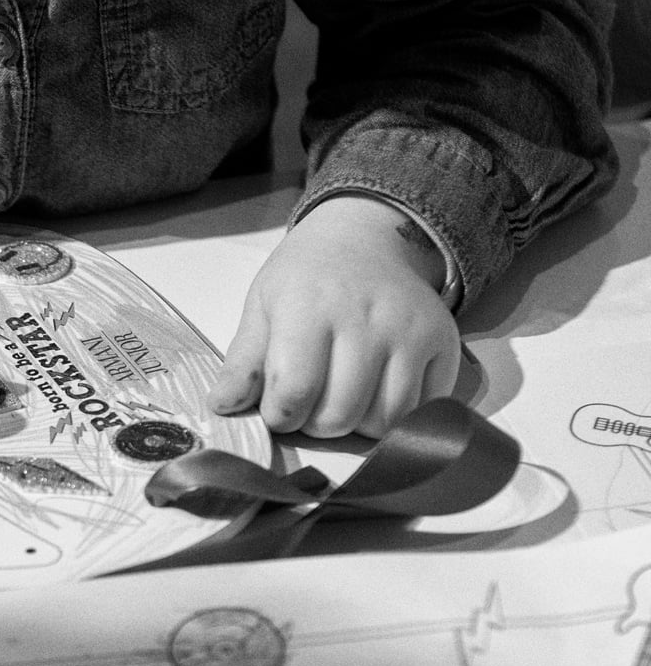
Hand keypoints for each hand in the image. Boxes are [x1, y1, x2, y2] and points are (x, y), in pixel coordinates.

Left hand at [207, 195, 459, 438]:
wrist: (364, 240)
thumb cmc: (303, 280)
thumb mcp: (261, 308)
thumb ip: (243, 363)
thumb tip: (221, 407)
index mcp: (309, 307)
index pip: (294, 391)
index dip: (279, 415)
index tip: (277, 406)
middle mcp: (365, 317)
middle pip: (338, 415)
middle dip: (314, 423)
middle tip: (309, 401)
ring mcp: (410, 331)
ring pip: (383, 421)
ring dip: (355, 425)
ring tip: (341, 395)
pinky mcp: (444, 342)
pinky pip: (421, 410)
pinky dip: (395, 416)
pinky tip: (376, 390)